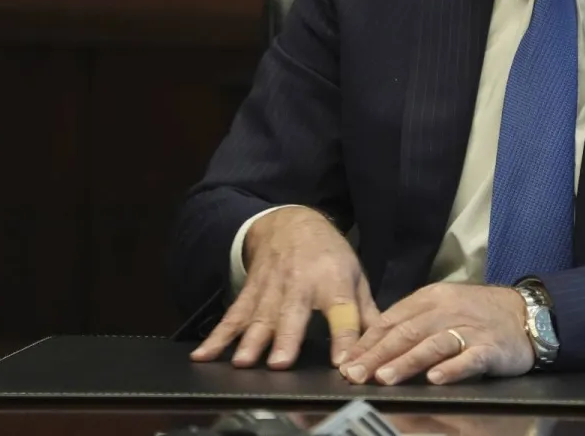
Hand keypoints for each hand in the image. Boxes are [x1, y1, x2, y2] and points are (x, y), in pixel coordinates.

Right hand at [190, 206, 378, 369]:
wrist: (289, 222)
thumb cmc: (328, 254)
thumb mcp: (354, 274)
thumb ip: (366, 312)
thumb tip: (380, 344)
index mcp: (332, 281)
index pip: (342, 310)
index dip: (344, 336)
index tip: (343, 361)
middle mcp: (300, 284)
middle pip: (293, 314)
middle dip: (286, 338)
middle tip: (280, 363)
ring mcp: (271, 288)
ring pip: (259, 317)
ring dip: (251, 341)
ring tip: (243, 362)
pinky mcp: (249, 292)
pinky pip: (232, 316)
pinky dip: (217, 336)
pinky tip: (204, 354)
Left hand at [340, 282, 534, 385]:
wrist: (527, 313)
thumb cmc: (479, 313)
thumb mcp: (443, 307)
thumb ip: (412, 322)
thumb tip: (372, 345)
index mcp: (431, 298)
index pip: (392, 319)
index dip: (368, 342)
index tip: (346, 362)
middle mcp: (448, 310)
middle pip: (407, 332)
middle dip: (378, 354)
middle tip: (356, 374)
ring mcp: (470, 329)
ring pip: (434, 344)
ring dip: (407, 361)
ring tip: (385, 377)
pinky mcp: (491, 347)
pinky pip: (469, 358)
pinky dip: (452, 369)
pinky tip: (436, 379)